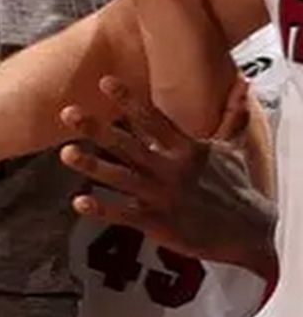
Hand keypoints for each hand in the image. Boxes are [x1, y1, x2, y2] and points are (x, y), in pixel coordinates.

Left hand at [60, 77, 277, 278]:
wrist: (251, 234)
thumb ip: (226, 118)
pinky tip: (79, 203)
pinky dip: (102, 209)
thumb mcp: (231, 151)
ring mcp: (161, 196)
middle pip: (128, 145)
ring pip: (120, 178)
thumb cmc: (236, 188)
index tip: (104, 82)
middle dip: (97, 129)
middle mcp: (170, 169)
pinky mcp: (157, 222)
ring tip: (66, 153)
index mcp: (186, 149)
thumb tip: (241, 85)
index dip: (128, 101)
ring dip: (92, 166)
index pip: (153, 119)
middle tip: (67, 113)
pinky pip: (124, 215)